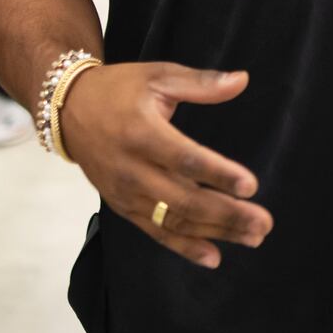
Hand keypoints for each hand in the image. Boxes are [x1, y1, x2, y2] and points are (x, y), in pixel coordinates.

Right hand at [57, 64, 271, 268]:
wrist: (69, 111)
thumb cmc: (119, 89)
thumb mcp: (158, 76)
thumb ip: (201, 83)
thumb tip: (242, 80)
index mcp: (142, 133)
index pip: (185, 158)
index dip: (218, 174)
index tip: (251, 185)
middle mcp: (132, 169)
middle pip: (184, 199)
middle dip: (227, 214)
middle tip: (263, 223)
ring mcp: (126, 193)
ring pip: (175, 220)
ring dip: (216, 233)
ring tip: (253, 238)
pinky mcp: (122, 207)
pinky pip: (156, 232)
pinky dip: (184, 247)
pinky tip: (214, 256)